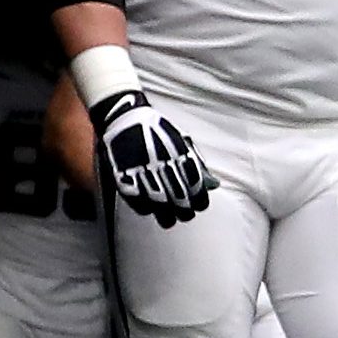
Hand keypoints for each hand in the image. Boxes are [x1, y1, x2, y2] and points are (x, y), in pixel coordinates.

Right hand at [87, 88, 211, 226]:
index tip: (198, 205)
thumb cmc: (157, 130)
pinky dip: (146, 209)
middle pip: (180, 201)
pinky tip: (149, 209)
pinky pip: (138, 203)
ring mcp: (144, 173)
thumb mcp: (181, 142)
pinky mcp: (124, 179)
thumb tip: (213, 184)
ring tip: (169, 220)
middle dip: (185, 211)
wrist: (124, 117)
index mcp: (180, 156)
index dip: (199, 201)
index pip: (197, 189)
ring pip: (160, 207)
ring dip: (166, 216)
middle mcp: (164, 167)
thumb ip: (197, 164)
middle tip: (185, 214)